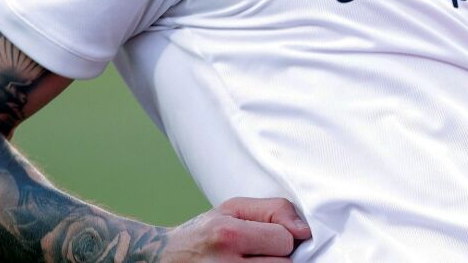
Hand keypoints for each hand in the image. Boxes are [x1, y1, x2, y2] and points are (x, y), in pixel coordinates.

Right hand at [162, 197, 311, 261]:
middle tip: (257, 253)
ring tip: (252, 262)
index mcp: (228, 235)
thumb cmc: (204, 233)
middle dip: (278, 258)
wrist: (162, 259)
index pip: (285, 240)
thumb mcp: (233, 209)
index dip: (282, 238)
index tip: (266, 237)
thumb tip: (304, 231)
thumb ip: (274, 210)